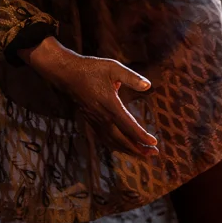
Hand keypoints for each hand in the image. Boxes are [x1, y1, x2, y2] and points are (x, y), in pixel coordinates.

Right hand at [19, 37, 157, 158]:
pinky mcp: (90, 120)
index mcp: (110, 105)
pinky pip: (104, 138)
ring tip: (142, 154)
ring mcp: (95, 120)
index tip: (154, 143)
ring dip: (128, 150)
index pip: (128, 126)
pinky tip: (122, 146)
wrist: (67, 73)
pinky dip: (115, 145)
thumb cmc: (91, 69)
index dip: (141, 136)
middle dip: (138, 149)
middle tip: (153, 154)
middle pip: (121, 140)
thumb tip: (148, 86)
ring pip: (112, 142)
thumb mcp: (113, 68)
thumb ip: (132, 77)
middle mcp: (102, 117)